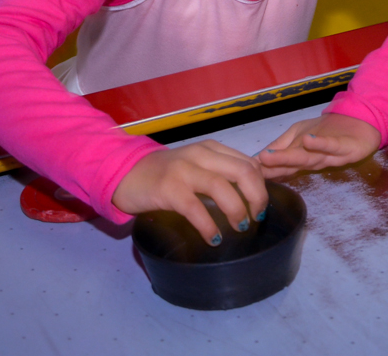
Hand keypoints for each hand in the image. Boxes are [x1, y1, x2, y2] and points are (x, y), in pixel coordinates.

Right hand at [112, 141, 266, 245]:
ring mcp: (183, 170)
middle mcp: (200, 155)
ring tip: (240, 227)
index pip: (248, 163)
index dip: (261, 186)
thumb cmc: (164, 174)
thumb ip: (218, 172)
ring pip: (222, 187)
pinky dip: (209, 226)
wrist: (126, 174)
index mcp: (211, 149)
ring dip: (237, 211)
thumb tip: (250, 196)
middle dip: (257, 197)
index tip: (261, 206)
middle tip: (256, 217)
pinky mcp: (168, 189)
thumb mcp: (195, 166)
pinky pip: (195, 208)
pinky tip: (214, 238)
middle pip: (243, 172)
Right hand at [256, 113, 381, 178]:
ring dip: (288, 158)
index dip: (262, 169)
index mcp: (300, 158)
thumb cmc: (328, 132)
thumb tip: (254, 160)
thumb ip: (280, 148)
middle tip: (251, 169)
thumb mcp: (299, 136)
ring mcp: (328, 155)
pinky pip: (331, 146)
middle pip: (290, 164)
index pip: (279, 165)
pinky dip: (319, 144)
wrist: (362, 124)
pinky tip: (307, 140)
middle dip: (271, 167)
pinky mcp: (345, 148)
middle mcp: (312, 160)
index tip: (241, 173)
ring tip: (269, 157)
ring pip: (307, 158)